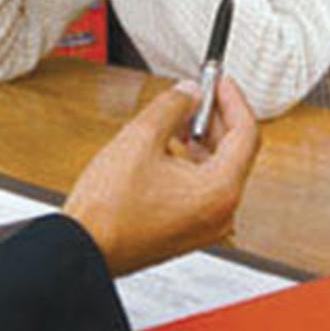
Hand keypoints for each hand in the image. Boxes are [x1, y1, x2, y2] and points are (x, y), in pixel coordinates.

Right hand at [63, 77, 261, 275]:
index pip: (246, 133)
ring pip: (218, 171)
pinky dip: (191, 164)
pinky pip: (202, 190)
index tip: (220, 82)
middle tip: (198, 94)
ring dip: (202, 140)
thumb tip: (188, 92)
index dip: (232, 100)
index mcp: (219, 191)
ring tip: (177, 119)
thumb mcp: (140, 138)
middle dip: (216, 119)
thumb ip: (172, 106)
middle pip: (235, 153)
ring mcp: (205, 226)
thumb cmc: (107, 210)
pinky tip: (168, 149)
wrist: (83, 248)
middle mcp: (221, 213)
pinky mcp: (188, 232)